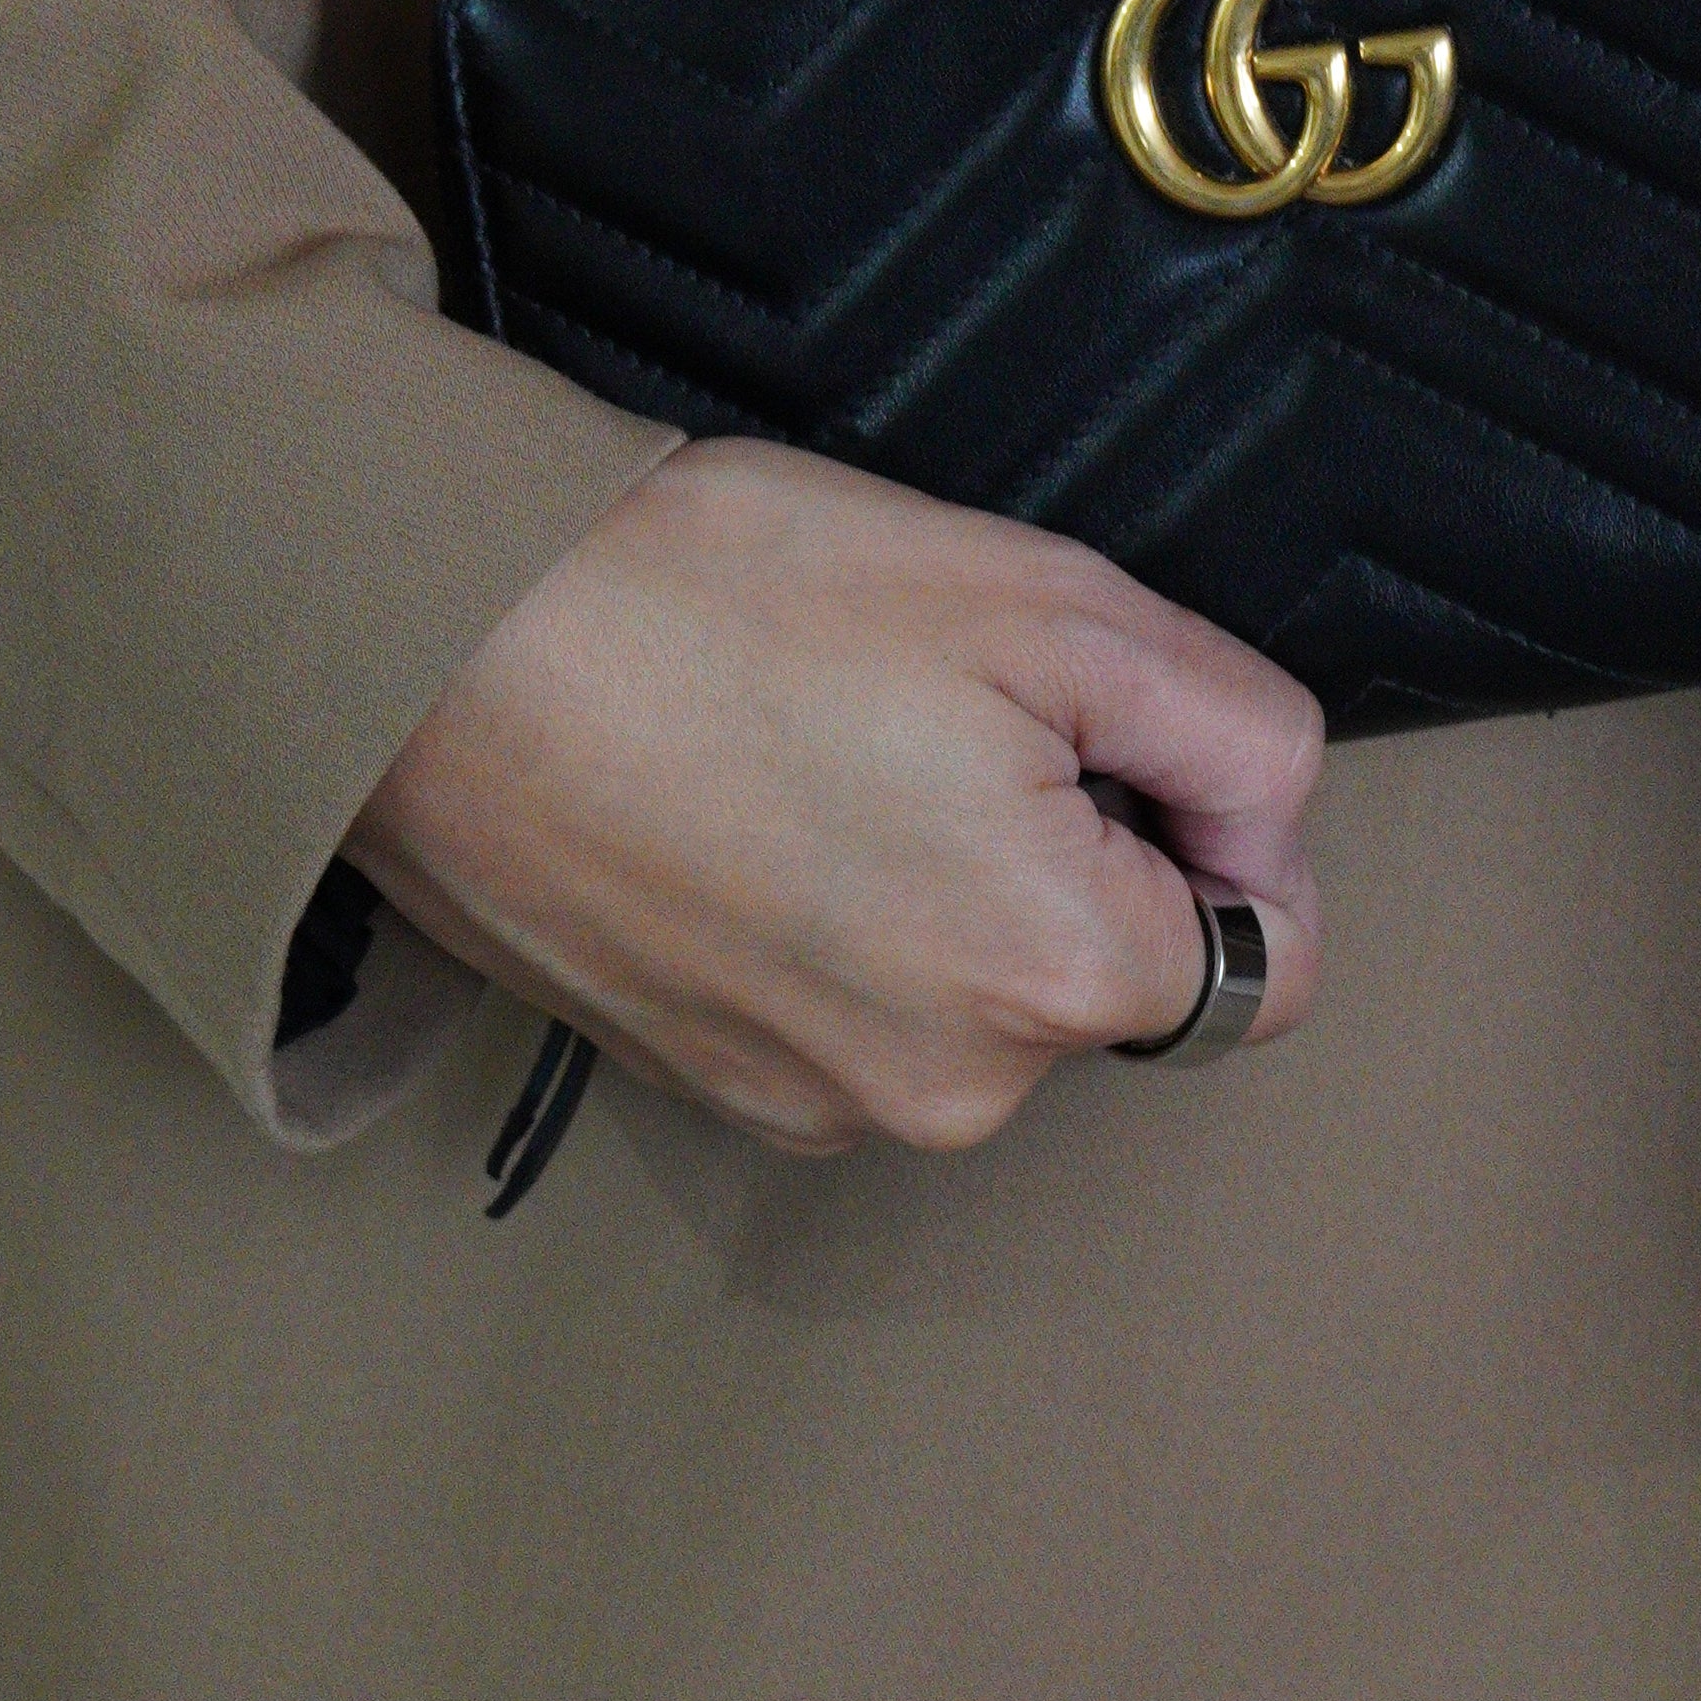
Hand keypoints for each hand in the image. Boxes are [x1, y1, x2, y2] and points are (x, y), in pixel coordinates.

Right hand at [350, 435, 1326, 1155]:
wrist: (431, 644)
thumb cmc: (720, 598)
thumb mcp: (1049, 601)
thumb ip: (1232, 730)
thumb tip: (1270, 825)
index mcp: (1055, 976)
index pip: (1266, 964)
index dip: (1220, 828)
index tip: (1110, 732)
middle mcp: (945, 1088)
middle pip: (1106, 978)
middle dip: (1069, 848)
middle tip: (927, 708)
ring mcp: (812, 1102)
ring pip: (972, 994)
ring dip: (942, 885)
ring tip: (818, 746)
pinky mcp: (709, 1083)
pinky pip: (848, 1011)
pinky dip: (831, 920)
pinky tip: (744, 801)